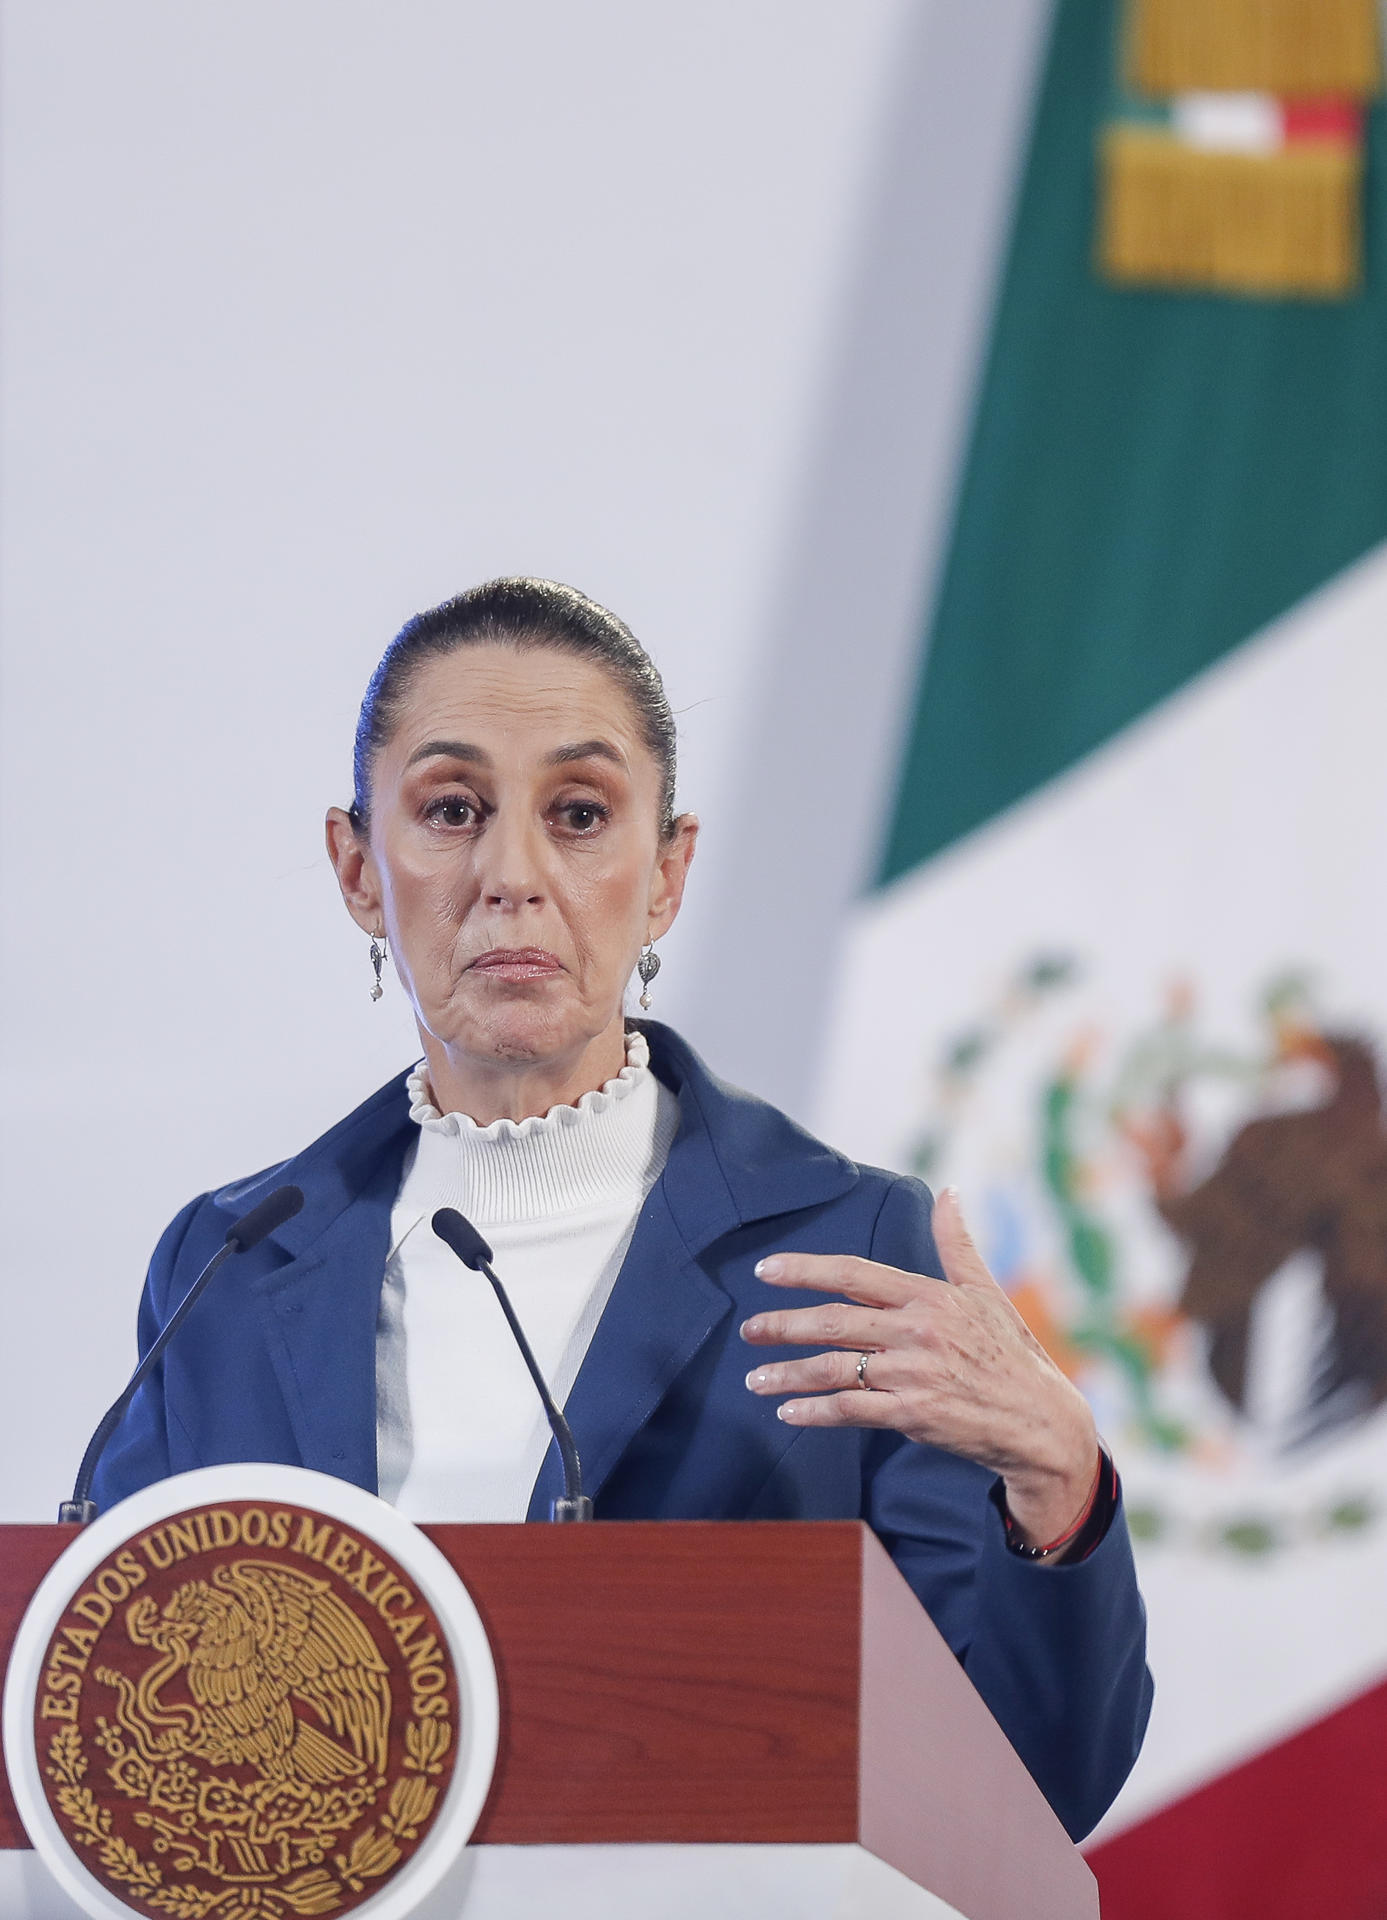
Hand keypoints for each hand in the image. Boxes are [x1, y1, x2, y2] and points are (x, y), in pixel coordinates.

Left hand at [740, 1188, 1099, 1549]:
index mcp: (929, 1297)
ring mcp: (913, 1374)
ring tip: (755, 1378)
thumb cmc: (1012, 1353)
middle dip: (783, 1325)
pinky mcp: (913, 1414)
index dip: (805, 1269)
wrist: (1041, 1421)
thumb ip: (957, 1244)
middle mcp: (917, 1331)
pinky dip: (815, 1411)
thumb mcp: (986, 1292)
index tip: (766, 1270)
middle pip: (834, 1321)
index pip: (854, 1274)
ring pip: (834, 1368)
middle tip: (749, 1329)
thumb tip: (950, 1191)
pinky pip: (851, 1410)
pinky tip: (789, 1412)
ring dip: (788, 1373)